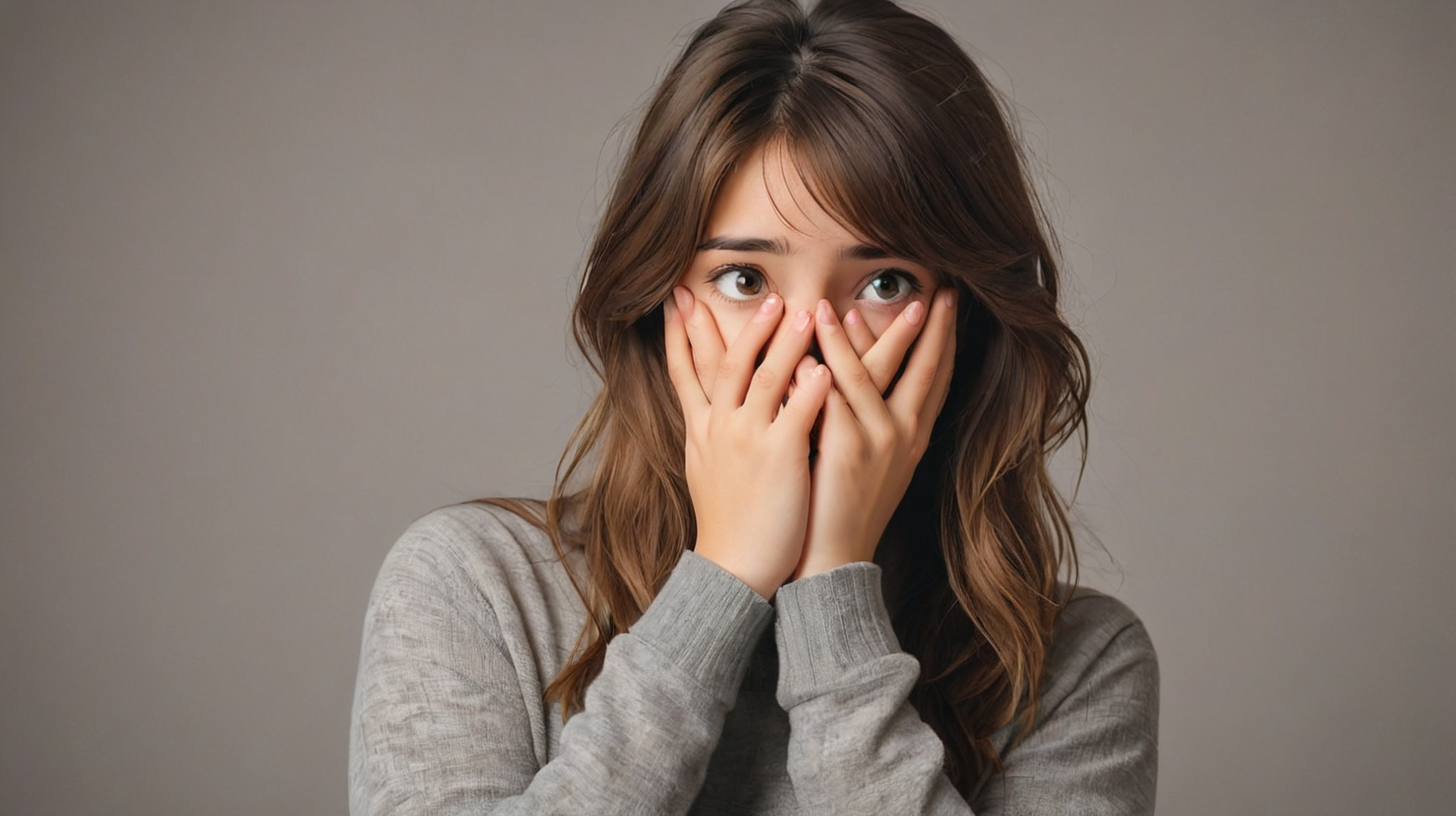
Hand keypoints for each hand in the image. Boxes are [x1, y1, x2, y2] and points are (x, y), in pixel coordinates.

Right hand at [664, 287, 832, 597]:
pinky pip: (797, 413)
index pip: (685, 371)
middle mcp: (720, 428)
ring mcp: (748, 440)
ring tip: (802, 311)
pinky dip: (810, 386)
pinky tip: (825, 365)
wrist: (732, 568)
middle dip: (745, 326)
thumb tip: (708, 409)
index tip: (675, 299)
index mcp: (702, 430)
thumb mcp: (704, 470)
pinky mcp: (779, 457)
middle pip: (728, 364)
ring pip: (766, 378)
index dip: (679, 334)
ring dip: (784, 341)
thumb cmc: (727, 524)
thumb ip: (710, 433)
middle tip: (764, 296)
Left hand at [795, 288, 957, 578]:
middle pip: (923, 369)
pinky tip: (812, 344)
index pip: (937, 376)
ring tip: (839, 303)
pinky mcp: (846, 452)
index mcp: (914, 436)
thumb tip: (860, 358)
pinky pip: (833, 399)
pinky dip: (823, 369)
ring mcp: (878, 443)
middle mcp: (904, 436)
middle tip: (938, 289)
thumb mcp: (872, 456)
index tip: (949, 302)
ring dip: (857, 336)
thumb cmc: (844, 506)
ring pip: (868, 376)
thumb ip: (869, 408)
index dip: (945, 338)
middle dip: (929, 327)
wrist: (831, 559)